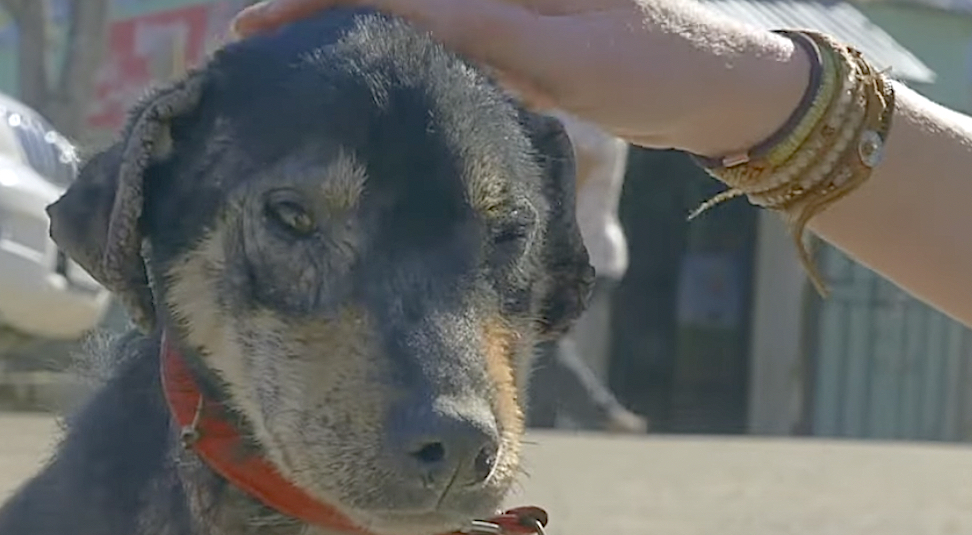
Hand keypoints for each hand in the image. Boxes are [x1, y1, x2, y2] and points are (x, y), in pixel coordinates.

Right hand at [231, 0, 810, 156]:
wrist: (717, 89)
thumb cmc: (655, 67)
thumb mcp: (566, 54)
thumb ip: (482, 29)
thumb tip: (393, 11)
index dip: (319, 0)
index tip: (255, 26)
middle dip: (321, 11)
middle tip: (254, 43)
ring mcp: (504, 8)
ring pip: (410, 14)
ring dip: (350, 29)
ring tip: (288, 55)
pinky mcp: (514, 36)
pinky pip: (441, 38)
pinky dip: (395, 50)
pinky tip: (364, 71)